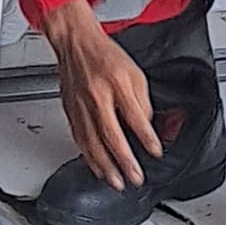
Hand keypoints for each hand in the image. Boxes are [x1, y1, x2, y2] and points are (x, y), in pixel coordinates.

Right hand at [45, 0, 161, 192]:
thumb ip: (142, 100)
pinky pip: (79, 139)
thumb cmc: (104, 56)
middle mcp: (97, 97)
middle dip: (125, 161)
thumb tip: (147, 127)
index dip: (146, 137)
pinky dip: (88, 157)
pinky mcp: (70, 111)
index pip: (134, 117)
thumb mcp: (135, 72)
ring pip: (92, 142)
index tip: (155, 152)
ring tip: (116, 181)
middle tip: (135, 178)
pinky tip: (96, 167)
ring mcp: (80, 106)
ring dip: (105, 166)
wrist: (75, 43)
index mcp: (117, 84)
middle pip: (111, 135)